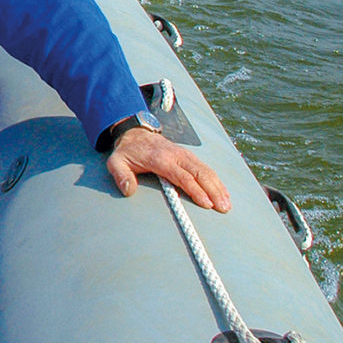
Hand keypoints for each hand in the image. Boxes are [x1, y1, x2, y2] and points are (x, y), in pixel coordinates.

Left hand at [106, 128, 231, 211]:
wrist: (135, 134)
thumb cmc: (127, 152)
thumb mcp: (116, 162)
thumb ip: (121, 176)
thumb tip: (128, 190)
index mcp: (160, 159)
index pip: (182, 176)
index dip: (195, 190)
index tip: (206, 204)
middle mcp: (176, 155)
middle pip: (200, 173)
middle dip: (213, 190)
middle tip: (223, 208)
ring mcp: (185, 154)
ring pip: (206, 170)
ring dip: (218, 187)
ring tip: (227, 204)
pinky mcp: (189, 156)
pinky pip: (206, 168)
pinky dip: (216, 181)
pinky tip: (224, 193)